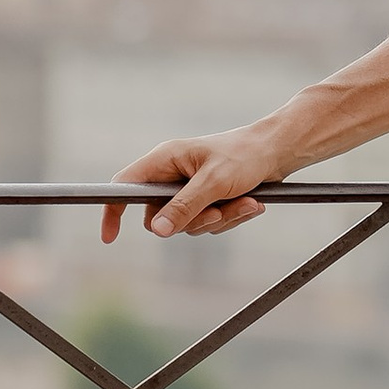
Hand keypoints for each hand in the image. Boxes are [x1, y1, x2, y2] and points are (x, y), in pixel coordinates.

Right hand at [100, 116, 297, 244]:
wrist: (278, 152)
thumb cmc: (246, 156)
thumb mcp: (215, 182)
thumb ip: (185, 205)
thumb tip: (158, 230)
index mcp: (165, 160)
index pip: (126, 186)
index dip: (113, 211)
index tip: (110, 236)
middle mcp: (172, 174)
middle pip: (161, 217)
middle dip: (193, 220)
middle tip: (219, 210)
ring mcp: (189, 188)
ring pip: (188, 224)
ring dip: (219, 219)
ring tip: (245, 202)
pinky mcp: (207, 199)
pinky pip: (207, 223)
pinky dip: (229, 218)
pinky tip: (249, 203)